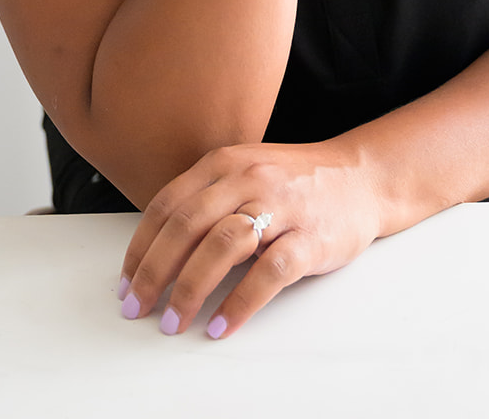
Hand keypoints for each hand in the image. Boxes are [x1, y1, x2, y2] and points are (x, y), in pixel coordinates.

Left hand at [116, 140, 381, 338]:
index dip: (140, 246)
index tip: (126, 281)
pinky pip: (268, 273)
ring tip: (173, 322)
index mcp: (225, 163)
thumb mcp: (245, 172)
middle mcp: (248, 178)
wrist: (362, 177)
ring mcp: (280, 207)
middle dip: (154, 272)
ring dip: (189, 290)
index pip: (168, 204)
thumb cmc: (295, 183)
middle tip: (137, 307)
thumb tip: (156, 248)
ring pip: (222, 246)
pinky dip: (240, 303)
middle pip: (186, 225)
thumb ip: (206, 197)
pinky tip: (221, 324)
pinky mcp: (309, 238)